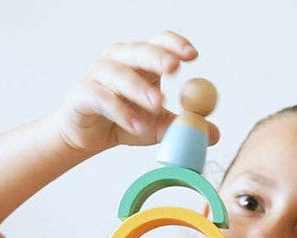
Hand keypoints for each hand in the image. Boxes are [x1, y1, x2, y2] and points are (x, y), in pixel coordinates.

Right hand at [55, 31, 221, 154]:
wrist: (91, 137)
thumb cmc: (126, 122)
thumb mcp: (159, 126)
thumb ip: (183, 126)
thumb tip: (213, 133)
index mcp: (140, 61)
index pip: (158, 42)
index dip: (174, 44)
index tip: (192, 56)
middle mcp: (118, 60)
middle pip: (139, 50)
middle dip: (157, 57)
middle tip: (174, 68)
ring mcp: (97, 74)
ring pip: (118, 73)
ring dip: (139, 88)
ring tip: (158, 105)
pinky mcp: (83, 93)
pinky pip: (102, 98)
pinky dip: (120, 111)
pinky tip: (135, 125)